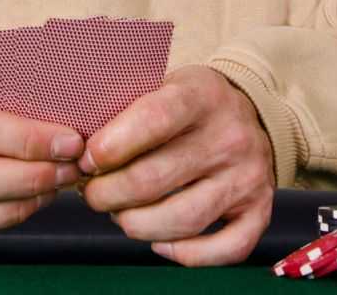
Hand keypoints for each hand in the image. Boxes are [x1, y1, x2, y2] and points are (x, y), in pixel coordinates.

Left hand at [75, 64, 275, 265]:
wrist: (250, 110)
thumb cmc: (189, 102)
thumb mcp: (163, 83)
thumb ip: (127, 105)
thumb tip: (76, 142)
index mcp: (201, 95)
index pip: (153, 119)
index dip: (112, 145)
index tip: (87, 159)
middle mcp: (229, 136)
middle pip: (157, 178)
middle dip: (110, 194)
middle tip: (92, 194)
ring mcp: (248, 176)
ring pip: (183, 219)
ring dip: (137, 225)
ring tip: (119, 215)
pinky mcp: (260, 210)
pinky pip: (224, 248)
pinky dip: (185, 253)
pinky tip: (159, 241)